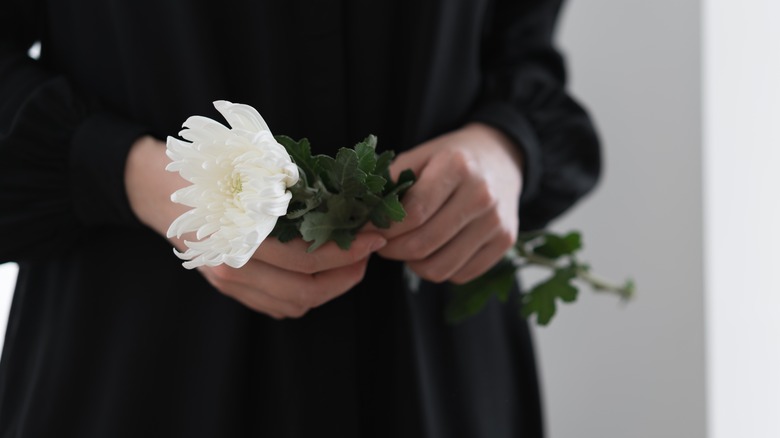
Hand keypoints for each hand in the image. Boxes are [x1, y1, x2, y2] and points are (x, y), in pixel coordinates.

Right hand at [125, 136, 385, 318]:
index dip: (347, 251)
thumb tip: (347, 200)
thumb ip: (296, 188)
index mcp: (239, 235)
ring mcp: (227, 282)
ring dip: (330, 287)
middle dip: (346, 273)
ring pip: (294, 303)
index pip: (306, 258)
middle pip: (305, 290)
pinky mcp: (228, 288)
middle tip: (369, 251)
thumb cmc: (213, 167)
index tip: (374, 236)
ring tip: (351, 262)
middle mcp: (231, 267)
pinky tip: (322, 272)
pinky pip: (277, 305)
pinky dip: (306, 294)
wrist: (161, 186)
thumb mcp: (254, 166)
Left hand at [376, 123, 522, 283]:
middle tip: (381, 243)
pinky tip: (432, 251)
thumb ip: (390, 183)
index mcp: (457, 166)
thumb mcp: (419, 156)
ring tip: (405, 248)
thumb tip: (358, 216)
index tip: (367, 229)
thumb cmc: (450, 158)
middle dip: (392, 250)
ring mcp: (497, 222)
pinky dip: (438, 269)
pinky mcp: (505, 242)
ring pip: (440, 267)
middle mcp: (482, 195)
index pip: (412, 212)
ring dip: (413, 264)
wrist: (501, 158)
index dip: (382, 227)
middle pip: (423, 244)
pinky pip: (460, 275)